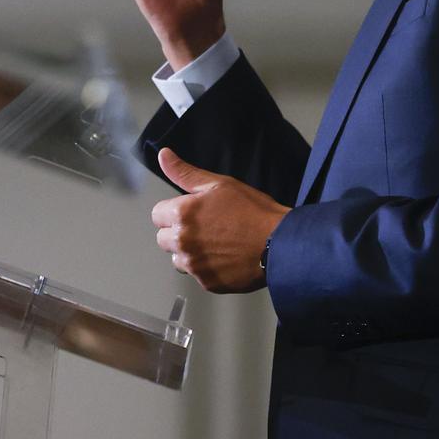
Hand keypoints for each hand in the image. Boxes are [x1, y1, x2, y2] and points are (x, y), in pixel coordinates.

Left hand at [151, 147, 288, 293]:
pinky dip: (207, 269)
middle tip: (206, 229)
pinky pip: (197, 275)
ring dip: (190, 253)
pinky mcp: (207, 282)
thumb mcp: (219, 185)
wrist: (281, 243)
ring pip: (178, 259)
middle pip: (164, 238)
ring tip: (217, 244)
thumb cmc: (254, 212)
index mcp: (182, 214)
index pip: (157, 215)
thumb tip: (164, 155)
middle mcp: (183, 241)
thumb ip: (185, 173)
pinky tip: (225, 258)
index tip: (191, 213)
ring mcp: (194, 264)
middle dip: (179, 233)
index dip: (174, 212)